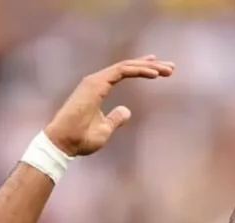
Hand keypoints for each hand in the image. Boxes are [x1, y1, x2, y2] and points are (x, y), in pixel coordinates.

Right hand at [44, 56, 174, 156]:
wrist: (63, 143)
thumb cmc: (80, 140)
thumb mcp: (105, 130)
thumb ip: (115, 119)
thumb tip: (127, 111)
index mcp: (98, 89)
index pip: (124, 72)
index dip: (143, 69)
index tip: (160, 71)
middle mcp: (97, 81)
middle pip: (129, 66)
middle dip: (151, 65)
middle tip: (171, 67)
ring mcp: (96, 81)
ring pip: (127, 66)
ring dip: (149, 67)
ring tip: (168, 70)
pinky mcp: (96, 84)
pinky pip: (121, 71)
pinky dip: (139, 70)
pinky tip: (155, 74)